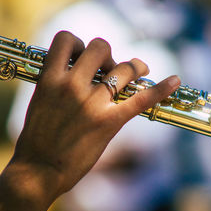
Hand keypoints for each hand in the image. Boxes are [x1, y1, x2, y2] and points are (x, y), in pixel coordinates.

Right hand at [12, 31, 179, 194]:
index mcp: (49, 79)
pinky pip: (141, 99)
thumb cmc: (36, 140)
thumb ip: (55, 83)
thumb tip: (75, 71)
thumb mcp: (39, 102)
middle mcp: (71, 85)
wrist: (38, 171)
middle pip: (100, 47)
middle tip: (109, 68)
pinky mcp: (109, 122)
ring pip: (123, 67)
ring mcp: (92, 103)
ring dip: (133, 66)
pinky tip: (175, 81)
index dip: (77, 43)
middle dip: (107, 54)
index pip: (65, 39)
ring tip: (138, 70)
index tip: (81, 56)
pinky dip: (161, 89)